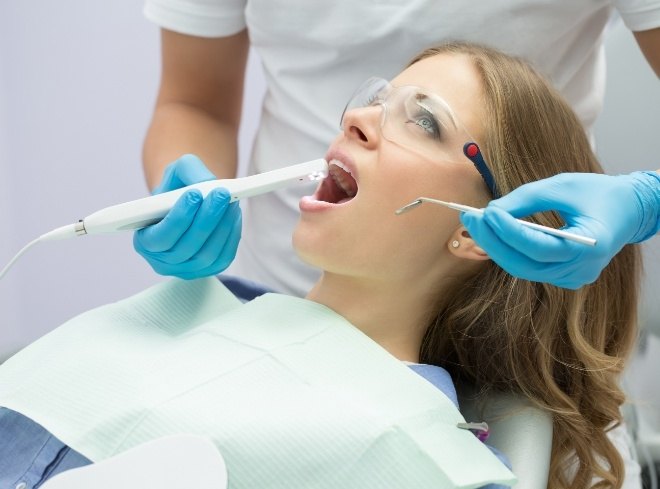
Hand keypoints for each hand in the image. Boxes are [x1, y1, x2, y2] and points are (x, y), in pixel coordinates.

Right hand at [133, 154, 241, 279]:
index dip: (178, 218)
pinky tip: (233, 215)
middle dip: (207, 219)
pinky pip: (223, 257)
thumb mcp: (177, 172)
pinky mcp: (209, 270)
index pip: (161, 237)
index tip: (194, 194)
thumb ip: (188, 172)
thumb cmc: (178, 189)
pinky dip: (231, 235)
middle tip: (221, 194)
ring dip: (222, 226)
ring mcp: (187, 270)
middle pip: (187, 247)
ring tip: (231, 201)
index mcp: (145, 241)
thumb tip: (207, 184)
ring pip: (207, 254)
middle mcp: (163, 261)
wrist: (189, 203)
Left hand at [460, 172, 658, 288]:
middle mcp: (580, 270)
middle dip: (492, 241)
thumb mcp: (562, 186)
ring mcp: (572, 278)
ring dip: (496, 246)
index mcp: (589, 246)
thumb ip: (525, 199)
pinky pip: (529, 267)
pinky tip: (493, 234)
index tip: (486, 212)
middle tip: (470, 217)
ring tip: (476, 223)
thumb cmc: (598, 193)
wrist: (630, 210)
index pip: (539, 246)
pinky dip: (510, 251)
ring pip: (522, 268)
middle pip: (524, 263)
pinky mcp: (563, 277)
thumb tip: (491, 211)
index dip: (508, 231)